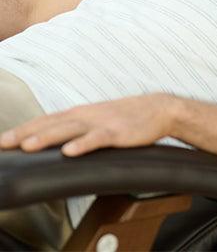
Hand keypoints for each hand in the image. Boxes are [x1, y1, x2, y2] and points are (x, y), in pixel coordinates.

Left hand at [0, 93, 176, 156]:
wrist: (158, 109)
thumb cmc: (128, 115)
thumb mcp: (100, 117)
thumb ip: (79, 125)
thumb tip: (57, 137)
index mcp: (83, 113)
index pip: (48, 119)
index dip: (26, 128)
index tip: (6, 138)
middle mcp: (88, 115)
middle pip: (53, 124)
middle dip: (27, 133)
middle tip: (5, 142)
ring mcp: (103, 123)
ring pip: (71, 129)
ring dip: (48, 137)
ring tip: (28, 146)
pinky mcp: (118, 133)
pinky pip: (98, 139)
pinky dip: (83, 144)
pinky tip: (70, 151)